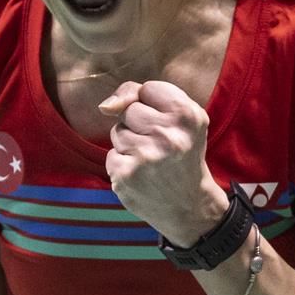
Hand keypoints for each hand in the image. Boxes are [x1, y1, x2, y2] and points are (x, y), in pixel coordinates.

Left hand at [97, 79, 227, 243]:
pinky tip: (142, 175)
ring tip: (152, 161)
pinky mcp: (127, 175)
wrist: (190, 205)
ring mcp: (146, 157)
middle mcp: (168, 135)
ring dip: (129, 145)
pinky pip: (111, 155)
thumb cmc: (181, 152)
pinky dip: (123, 164)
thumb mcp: (180, 117)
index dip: (153, 106)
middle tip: (160, 146)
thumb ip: (141, 96)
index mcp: (187, 114)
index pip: (147, 89)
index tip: (168, 125)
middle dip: (139, 124)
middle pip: (129, 110)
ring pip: (118, 132)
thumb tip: (104, 106)